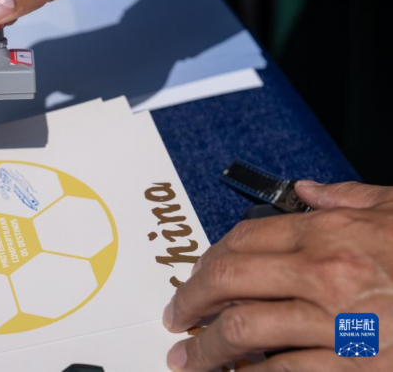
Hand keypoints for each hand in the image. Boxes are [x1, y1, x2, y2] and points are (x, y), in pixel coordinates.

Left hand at [163, 182, 392, 370]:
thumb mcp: (392, 208)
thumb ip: (343, 198)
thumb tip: (306, 192)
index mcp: (327, 234)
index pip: (243, 239)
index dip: (208, 259)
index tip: (194, 276)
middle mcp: (324, 275)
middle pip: (228, 280)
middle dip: (190, 300)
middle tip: (174, 316)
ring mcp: (336, 324)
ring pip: (245, 331)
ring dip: (207, 348)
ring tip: (189, 359)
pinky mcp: (355, 367)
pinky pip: (284, 371)